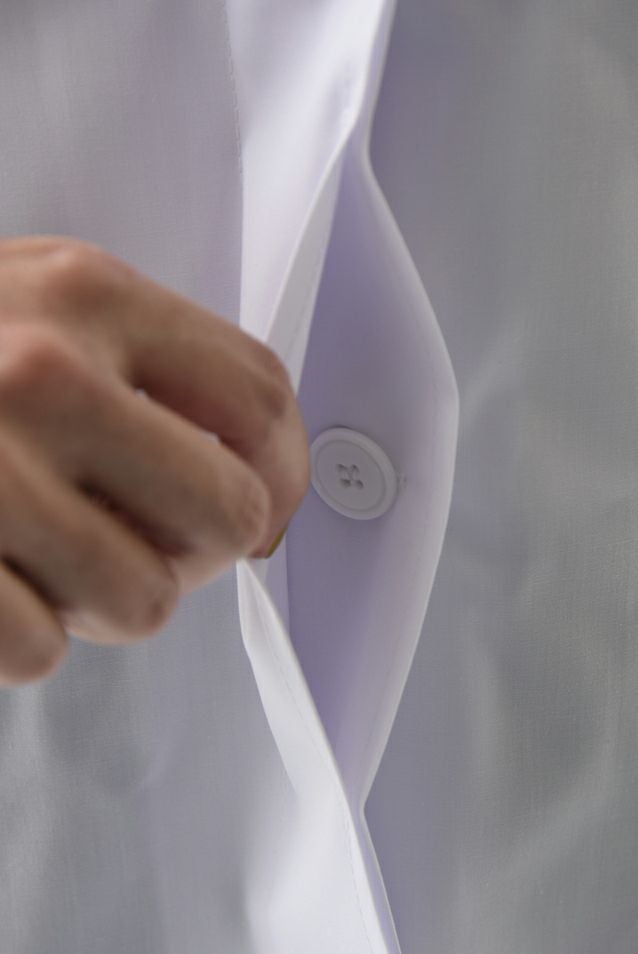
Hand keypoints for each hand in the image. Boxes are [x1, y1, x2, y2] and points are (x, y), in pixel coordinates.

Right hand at [0, 236, 310, 684]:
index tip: (268, 508)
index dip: (285, 471)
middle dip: (200, 551)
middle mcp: (41, 369)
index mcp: (87, 294)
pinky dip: (25, 636)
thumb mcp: (30, 300)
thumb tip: (260, 466)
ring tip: (48, 561)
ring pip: (144, 600)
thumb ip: (141, 362)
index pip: (261, 397)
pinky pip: (43, 649)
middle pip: (229, 509)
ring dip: (105, 600)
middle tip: (149, 545)